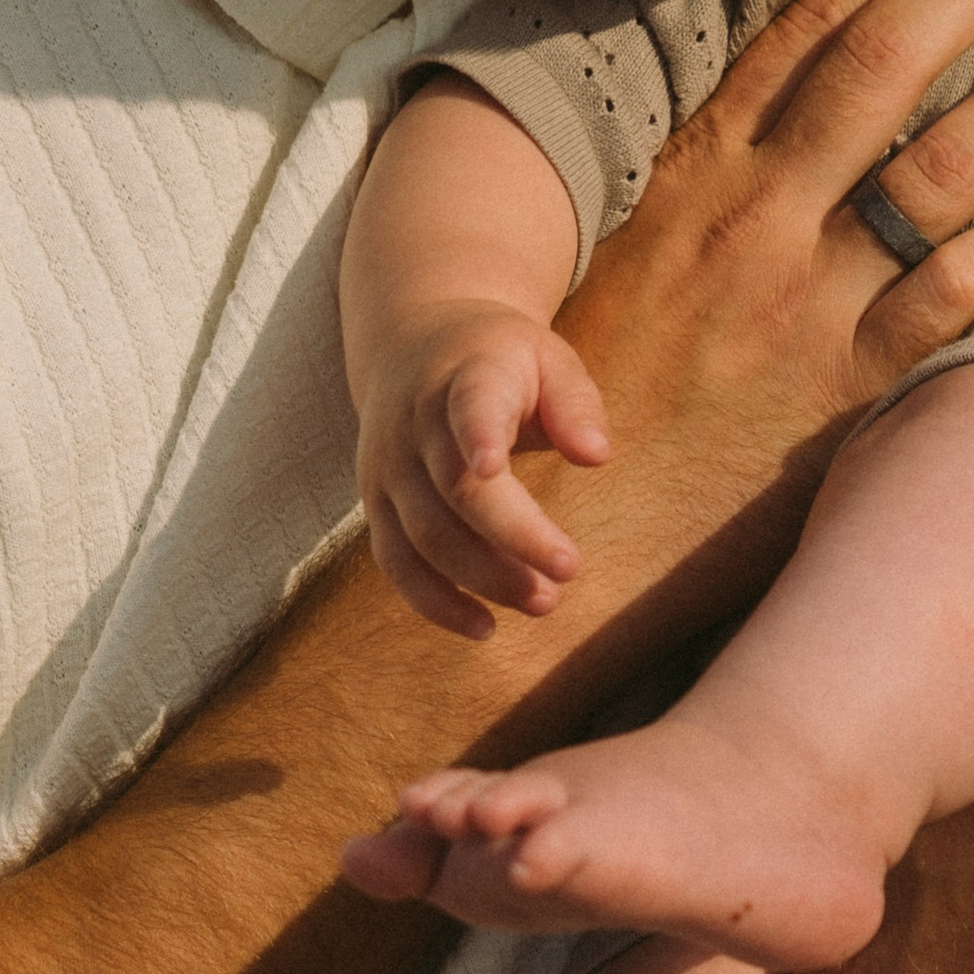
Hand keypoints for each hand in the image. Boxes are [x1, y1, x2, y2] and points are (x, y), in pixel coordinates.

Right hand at [342, 0, 973, 831]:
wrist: (570, 538)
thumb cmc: (603, 412)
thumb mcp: (635, 271)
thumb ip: (709, 198)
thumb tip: (787, 141)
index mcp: (694, 179)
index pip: (799, 40)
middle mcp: (753, 222)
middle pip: (880, 65)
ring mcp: (803, 303)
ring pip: (942, 165)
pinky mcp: (843, 391)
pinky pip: (950, 299)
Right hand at [358, 301, 609, 636]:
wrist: (411, 345)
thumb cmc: (499, 360)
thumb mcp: (547, 358)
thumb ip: (575, 402)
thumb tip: (596, 455)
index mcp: (464, 378)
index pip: (467, 406)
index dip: (476, 434)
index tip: (493, 466)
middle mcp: (415, 425)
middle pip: (454, 490)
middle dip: (511, 537)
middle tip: (568, 572)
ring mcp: (389, 469)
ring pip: (425, 535)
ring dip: (481, 578)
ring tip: (543, 602)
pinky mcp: (377, 507)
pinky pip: (397, 563)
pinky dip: (435, 602)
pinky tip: (484, 628)